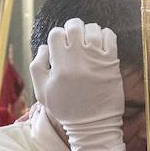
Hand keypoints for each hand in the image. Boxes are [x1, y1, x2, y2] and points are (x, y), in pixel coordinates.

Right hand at [31, 19, 125, 150]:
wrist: (92, 125)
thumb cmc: (66, 108)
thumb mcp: (42, 91)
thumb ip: (37, 66)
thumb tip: (44, 46)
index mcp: (60, 64)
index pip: (56, 33)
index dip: (57, 37)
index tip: (61, 46)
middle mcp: (78, 58)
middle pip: (74, 26)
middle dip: (73, 28)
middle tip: (75, 39)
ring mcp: (96, 58)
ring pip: (92, 29)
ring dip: (89, 32)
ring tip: (89, 43)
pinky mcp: (112, 62)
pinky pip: (110, 36)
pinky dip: (105, 35)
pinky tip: (101, 45)